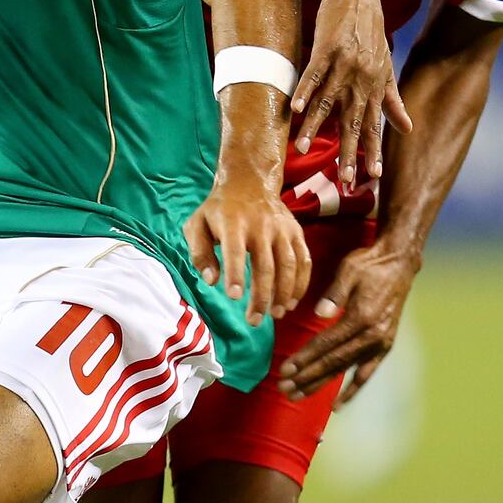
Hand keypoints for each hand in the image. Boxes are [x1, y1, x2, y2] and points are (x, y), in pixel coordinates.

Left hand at [186, 173, 309, 325]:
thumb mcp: (197, 224)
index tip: (234, 297)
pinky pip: (304, 260)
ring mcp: (282, 229)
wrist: (250, 181)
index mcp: (233, 222)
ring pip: (288, 265)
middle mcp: (261, 225)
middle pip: (265, 265)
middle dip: (261, 296)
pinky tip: (293, 301)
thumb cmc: (219, 210)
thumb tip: (210, 281)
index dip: (235, 273)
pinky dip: (301, 283)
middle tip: (254, 321)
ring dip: (284, 293)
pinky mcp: (296, 232)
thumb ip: (199, 252)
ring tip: (276, 314)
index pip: (235, 250)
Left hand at [276, 240, 416, 399]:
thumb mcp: (349, 270)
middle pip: (333, 362)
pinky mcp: (384, 345)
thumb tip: (319, 313)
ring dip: (320, 385)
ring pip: (345, 370)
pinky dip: (352, 390)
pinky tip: (337, 405)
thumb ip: (335, 293)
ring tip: (297, 396)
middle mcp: (372, 335)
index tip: (285, 370)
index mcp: (361, 317)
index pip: (326, 344)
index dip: (304, 359)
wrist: (399, 263)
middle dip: (306, 377)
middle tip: (284, 389)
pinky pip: (366, 373)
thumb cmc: (369, 264)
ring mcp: (380, 343)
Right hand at [294, 0, 411, 190]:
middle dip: (348, 152)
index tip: (371, 178)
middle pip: (352, 122)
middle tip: (343, 180)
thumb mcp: (386, 68)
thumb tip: (407, 129)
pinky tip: (293, 108)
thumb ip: (394, 101)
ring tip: (302, 149)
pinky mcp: (327, 49)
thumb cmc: (370, 33)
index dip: (372, 152)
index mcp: (376, 88)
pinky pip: (314, 75)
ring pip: (327, 102)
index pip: (374, 126)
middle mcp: (362, 80)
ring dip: (314, 127)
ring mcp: (344, 65)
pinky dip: (304, 91)